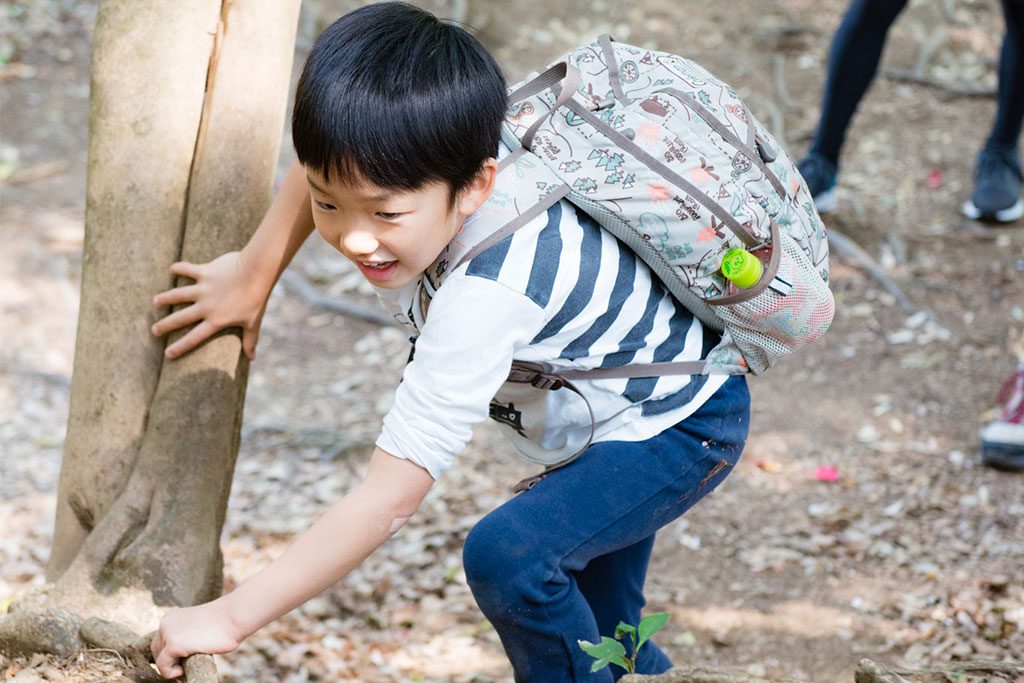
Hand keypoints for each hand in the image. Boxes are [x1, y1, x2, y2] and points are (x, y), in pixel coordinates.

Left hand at [150, 602, 241, 678]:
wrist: (234, 617)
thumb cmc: (224, 624)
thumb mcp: (198, 627)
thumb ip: (186, 636)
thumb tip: (180, 655)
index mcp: (172, 617)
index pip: (160, 640)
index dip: (170, 654)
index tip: (182, 661)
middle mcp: (166, 623)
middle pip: (156, 650)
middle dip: (168, 661)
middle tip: (183, 667)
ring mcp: (168, 633)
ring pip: (159, 659)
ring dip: (171, 667)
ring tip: (187, 666)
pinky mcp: (173, 644)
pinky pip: (163, 667)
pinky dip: (172, 673)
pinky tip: (185, 670)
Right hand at [151, 251, 270, 359]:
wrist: (256, 273)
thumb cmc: (257, 299)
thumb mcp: (254, 323)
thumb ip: (250, 341)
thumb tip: (252, 359)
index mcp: (216, 320)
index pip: (194, 338)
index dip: (180, 347)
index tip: (167, 354)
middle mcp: (205, 306)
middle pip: (180, 318)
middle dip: (165, 325)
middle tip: (154, 330)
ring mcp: (203, 289)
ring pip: (178, 294)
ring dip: (165, 298)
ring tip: (155, 302)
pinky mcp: (204, 272)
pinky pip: (187, 270)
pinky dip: (178, 268)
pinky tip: (172, 269)